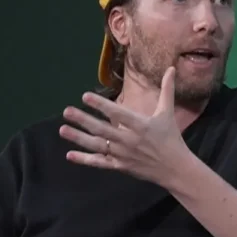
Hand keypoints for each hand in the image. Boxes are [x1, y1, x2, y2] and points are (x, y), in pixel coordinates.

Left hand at [59, 67, 193, 187]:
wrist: (175, 169)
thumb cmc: (171, 138)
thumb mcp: (168, 113)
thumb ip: (167, 90)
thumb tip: (171, 68)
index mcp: (141, 126)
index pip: (118, 113)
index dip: (101, 104)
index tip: (85, 96)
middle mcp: (129, 140)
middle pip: (102, 129)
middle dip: (83, 120)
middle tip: (66, 111)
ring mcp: (123, 155)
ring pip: (97, 145)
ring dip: (78, 138)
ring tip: (62, 129)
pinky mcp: (120, 167)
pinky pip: (100, 162)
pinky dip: (85, 160)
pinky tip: (69, 154)